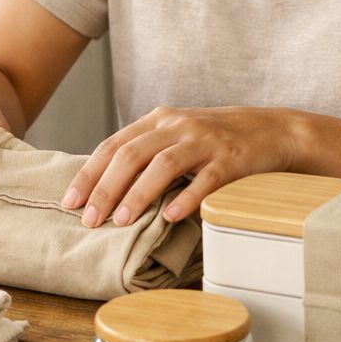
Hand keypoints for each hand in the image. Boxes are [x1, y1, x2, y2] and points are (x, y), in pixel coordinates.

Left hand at [61, 105, 298, 226]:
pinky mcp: (232, 158)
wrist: (270, 130)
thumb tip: (102, 187)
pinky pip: (206, 179)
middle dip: (106, 188)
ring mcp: (205, 141)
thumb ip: (144, 153)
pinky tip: (172, 216)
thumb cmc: (214, 140)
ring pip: (164, 164)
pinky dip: (187, 197)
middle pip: (132, 154)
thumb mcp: (176, 136)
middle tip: (90, 219)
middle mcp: (177, 126)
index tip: (71, 202)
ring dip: (139, 193)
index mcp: (158, 121)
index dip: (90, 174)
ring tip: (121, 220)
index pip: (114, 145)